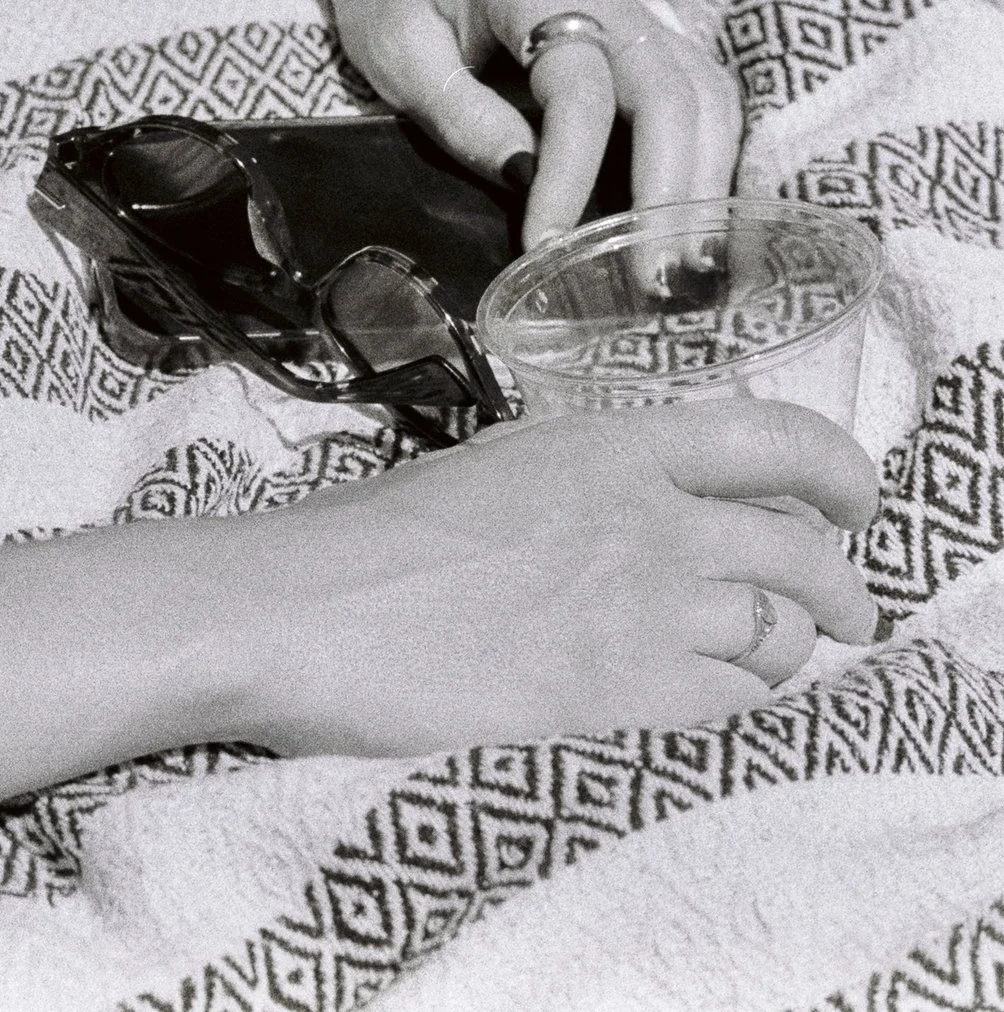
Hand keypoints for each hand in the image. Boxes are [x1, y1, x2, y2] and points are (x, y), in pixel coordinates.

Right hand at [0, 399, 876, 813]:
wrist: (298, 613)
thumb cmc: (358, 542)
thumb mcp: (485, 468)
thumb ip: (580, 488)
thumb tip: (633, 521)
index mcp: (606, 446)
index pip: (777, 442)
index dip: (839, 475)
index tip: (851, 502)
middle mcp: (646, 522)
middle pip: (804, 555)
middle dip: (838, 588)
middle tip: (837, 609)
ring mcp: (640, 614)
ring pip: (779, 638)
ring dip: (781, 652)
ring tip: (757, 662)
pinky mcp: (620, 699)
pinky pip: (732, 707)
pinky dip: (735, 705)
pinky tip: (700, 704)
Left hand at [263, 0, 741, 246]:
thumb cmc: (398, 2)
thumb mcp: (399, 56)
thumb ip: (460, 113)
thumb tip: (524, 179)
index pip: (579, 89)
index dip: (570, 172)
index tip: (547, 244)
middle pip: (671, 92)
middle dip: (668, 190)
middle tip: (651, 278)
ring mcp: (636, 16)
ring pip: (704, 98)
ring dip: (700, 183)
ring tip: (678, 266)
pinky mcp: (646, 45)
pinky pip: (700, 101)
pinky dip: (704, 161)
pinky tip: (685, 222)